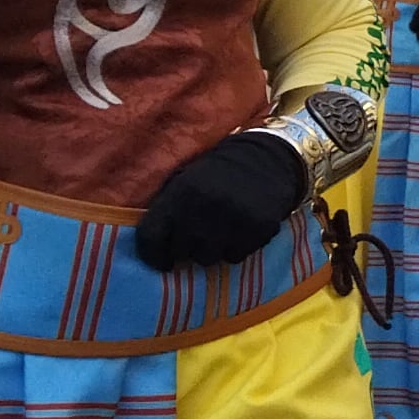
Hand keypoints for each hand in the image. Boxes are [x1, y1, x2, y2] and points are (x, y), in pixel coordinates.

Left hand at [131, 130, 311, 271]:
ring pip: (208, 259)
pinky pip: (235, 257)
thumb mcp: (184, 179)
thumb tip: (151, 246)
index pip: (151, 237)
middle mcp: (204, 207)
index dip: (152, 255)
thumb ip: (166, 208)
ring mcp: (232, 219)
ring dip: (210, 251)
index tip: (161, 261)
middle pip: (181, 252)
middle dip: (185, 250)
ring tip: (218, 235)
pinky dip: (234, 250)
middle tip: (195, 241)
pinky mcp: (257, 229)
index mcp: (180, 192)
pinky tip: (238, 233)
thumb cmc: (217, 173)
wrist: (267, 158)